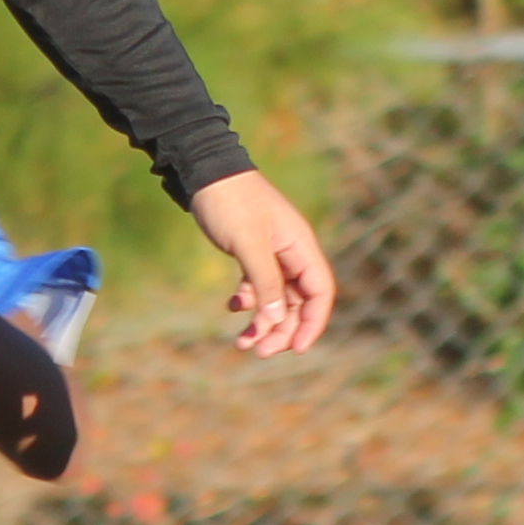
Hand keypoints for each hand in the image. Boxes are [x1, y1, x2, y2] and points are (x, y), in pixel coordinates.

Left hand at [187, 170, 333, 358]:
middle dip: (282, 330)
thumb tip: (278, 319)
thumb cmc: (229, 202)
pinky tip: (232, 307)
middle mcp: (291, 252)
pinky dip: (248, 302)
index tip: (297, 348)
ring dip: (263, 323)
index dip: (314, 323)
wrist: (203, 172)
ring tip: (242, 343)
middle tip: (260, 352)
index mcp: (300, 245)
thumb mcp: (248, 243)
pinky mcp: (252, 253)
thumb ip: (265, 281)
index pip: (320, 292)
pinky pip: (258, 287)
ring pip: (277, 299)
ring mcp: (272, 253)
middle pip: (298, 302)